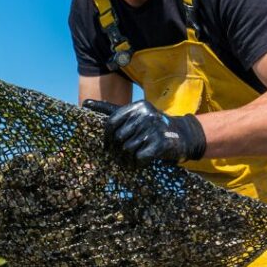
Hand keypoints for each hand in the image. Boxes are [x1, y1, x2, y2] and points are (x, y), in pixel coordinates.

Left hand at [83, 99, 206, 163]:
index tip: (110, 146)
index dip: (107, 138)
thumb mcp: (133, 114)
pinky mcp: (161, 143)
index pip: (111, 123)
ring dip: (131, 157)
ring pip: (128, 149)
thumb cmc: (151, 126)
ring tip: (139, 153)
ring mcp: (154, 128)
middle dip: (120, 149)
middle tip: (127, 152)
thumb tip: (85, 103)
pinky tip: (146, 158)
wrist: (182, 135)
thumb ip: (110, 110)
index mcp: (137, 106)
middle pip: (119, 138)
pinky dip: (140, 162)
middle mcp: (146, 114)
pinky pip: (139, 158)